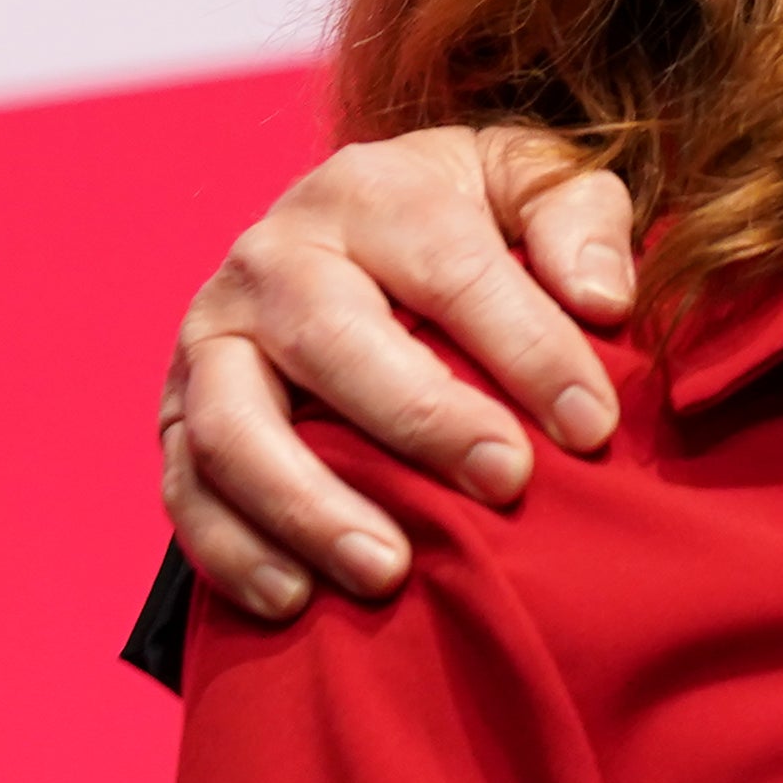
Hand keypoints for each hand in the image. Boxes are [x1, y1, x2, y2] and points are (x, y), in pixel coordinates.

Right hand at [158, 126, 636, 617]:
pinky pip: (185, 487)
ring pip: (235, 426)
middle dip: (424, 422)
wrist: (357, 224)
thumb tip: (604, 299)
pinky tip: (297, 598)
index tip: (593, 425)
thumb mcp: (531, 184)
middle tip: (507, 483)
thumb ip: (580, 220)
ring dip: (309, 508)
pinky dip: (232, 549)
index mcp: (372, 192)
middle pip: (333, 340)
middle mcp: (275, 256)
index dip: (529, 348)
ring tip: (389, 572)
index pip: (453, 268)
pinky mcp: (178, 408)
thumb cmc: (468, 217)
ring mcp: (213, 335)